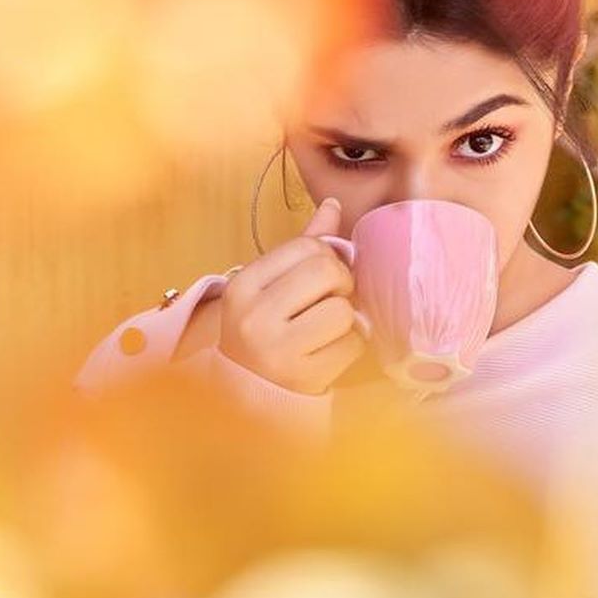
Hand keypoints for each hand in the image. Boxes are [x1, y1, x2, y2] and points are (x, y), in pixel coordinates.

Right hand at [217, 197, 366, 394]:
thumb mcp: (271, 285)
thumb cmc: (265, 329)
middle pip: (328, 272)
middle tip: (332, 299)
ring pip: (343, 310)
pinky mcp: (304, 376)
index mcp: (244, 284)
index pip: (307, 246)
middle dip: (342, 283)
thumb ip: (302, 246)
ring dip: (347, 318)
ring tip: (330, 327)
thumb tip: (333, 205)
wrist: (248, 392)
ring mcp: (278, 348)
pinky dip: (352, 345)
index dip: (327, 257)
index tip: (323, 277)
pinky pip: (352, 344)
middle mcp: (256, 314)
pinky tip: (333, 349)